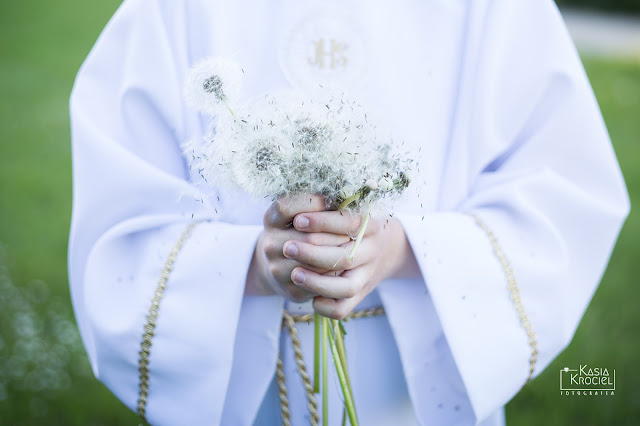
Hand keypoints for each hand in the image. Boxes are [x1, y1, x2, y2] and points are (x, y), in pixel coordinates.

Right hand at [246, 194, 350, 301]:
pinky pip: (320, 284)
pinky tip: (344, 267)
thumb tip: (344, 195)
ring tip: (352, 247)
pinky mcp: (291, 291)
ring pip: (317, 264)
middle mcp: (270, 244)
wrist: (281, 267)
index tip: (331, 201)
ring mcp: (277, 270)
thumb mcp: (298, 212)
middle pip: (309, 238)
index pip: (286, 207)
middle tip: (353, 231)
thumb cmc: (299, 231)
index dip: (312, 203)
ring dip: (339, 255)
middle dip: (336, 234)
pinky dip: (335, 275)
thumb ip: (316, 203)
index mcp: (271, 220)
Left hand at [285, 210, 419, 318]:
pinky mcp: (357, 296)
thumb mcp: (341, 207)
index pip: (349, 223)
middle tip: (286, 247)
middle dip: (313, 253)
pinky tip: (310, 298)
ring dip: (318, 283)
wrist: (374, 249)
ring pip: (346, 288)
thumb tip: (297, 209)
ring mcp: (366, 276)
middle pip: (345, 258)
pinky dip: (325, 307)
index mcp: (370, 226)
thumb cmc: (346, 223)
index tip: (297, 220)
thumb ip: (323, 204)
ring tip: (295, 273)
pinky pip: (342, 310)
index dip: (322, 222)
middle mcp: (372, 252)